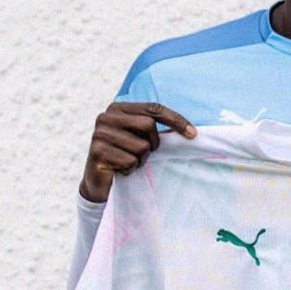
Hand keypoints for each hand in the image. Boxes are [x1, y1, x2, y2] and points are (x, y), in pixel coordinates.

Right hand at [80, 102, 196, 202]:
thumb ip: (156, 130)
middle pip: (148, 125)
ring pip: (141, 146)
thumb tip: (189, 132)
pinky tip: (120, 169)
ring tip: (129, 162)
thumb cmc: (124, 156)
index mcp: (118, 108)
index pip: (153, 108)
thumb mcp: (139, 139)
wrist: (98, 181)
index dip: (175, 120)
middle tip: (145, 154)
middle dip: (153, 144)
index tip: (193, 134)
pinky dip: (130, 169)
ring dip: (141, 160)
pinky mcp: (97, 152)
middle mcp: (106, 117)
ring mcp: (99, 133)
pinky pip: (130, 161)